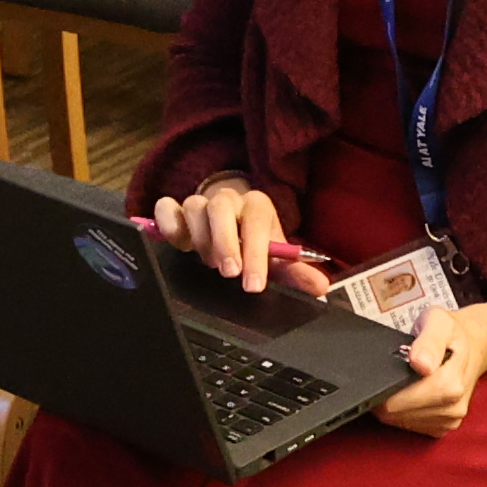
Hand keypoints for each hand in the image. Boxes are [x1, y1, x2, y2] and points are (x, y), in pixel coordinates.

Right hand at [144, 179, 290, 290]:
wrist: (232, 220)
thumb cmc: (254, 242)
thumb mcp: (275, 256)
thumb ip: (296, 271)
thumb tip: (321, 287)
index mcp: (257, 206)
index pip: (257, 223)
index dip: (256, 254)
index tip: (253, 285)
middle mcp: (228, 199)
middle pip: (221, 209)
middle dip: (225, 243)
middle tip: (229, 273)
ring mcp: (200, 202)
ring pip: (194, 207)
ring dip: (200, 238)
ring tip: (208, 262)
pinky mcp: (176, 209)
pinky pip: (166, 207)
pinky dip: (167, 223)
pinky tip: (175, 242)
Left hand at [374, 295, 486, 435]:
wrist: (475, 345)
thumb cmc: (452, 333)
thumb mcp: (438, 321)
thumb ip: (428, 341)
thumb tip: (420, 363)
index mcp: (450, 384)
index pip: (396, 403)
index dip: (383, 388)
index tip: (384, 372)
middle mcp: (452, 407)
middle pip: (395, 414)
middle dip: (387, 395)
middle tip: (396, 371)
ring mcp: (450, 420)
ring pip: (401, 421)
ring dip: (396, 404)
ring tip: (407, 380)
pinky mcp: (445, 426)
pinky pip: (412, 426)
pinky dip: (406, 411)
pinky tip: (413, 392)